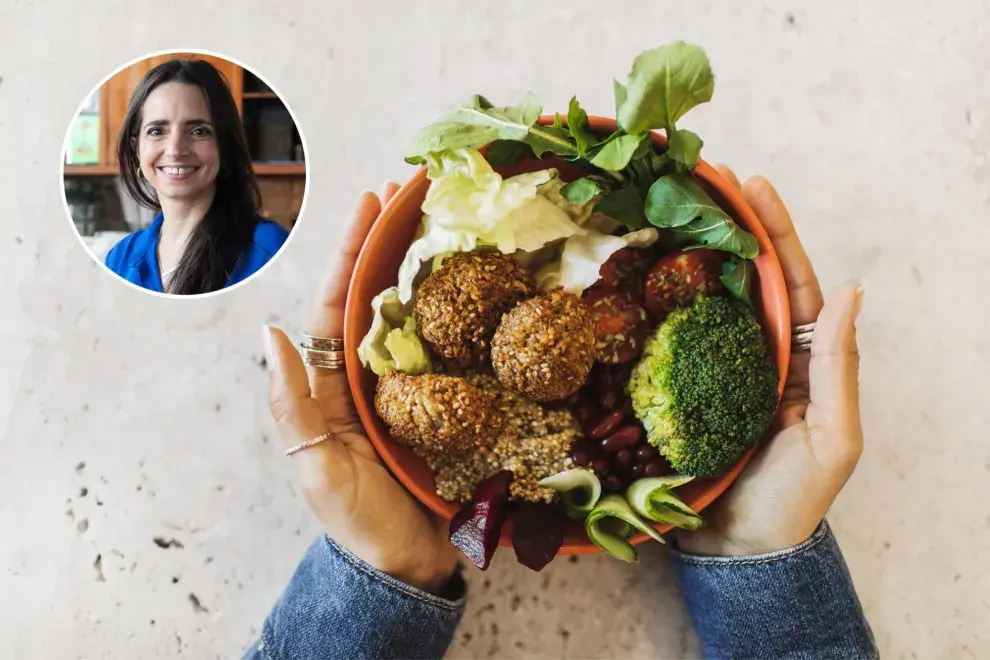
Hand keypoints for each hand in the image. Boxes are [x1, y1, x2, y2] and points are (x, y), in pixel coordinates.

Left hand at [262, 185, 458, 592]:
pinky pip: (461, 349)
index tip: (372, 200)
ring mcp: (417, 385)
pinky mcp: (452, 401)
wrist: (409, 563)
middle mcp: (374, 372)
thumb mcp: (316, 466)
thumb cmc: (358, 521)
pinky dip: (470, 311)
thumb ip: (294, 403)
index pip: (339, 302)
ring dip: (432, 263)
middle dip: (394, 240)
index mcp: (336, 381)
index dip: (354, 250)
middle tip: (414, 188)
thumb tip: (269, 330)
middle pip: (382, 293)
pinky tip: (488, 280)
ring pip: (422, 312)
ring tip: (448, 215)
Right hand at [677, 169, 864, 555]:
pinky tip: (636, 279)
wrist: (740, 552)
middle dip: (727, 229)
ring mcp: (714, 370)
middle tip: (702, 181)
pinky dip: (655, 307)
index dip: (774, 234)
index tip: (752, 187)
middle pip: (744, 280)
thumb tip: (851, 289)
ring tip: (665, 212)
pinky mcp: (677, 391)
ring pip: (704, 303)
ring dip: (688, 258)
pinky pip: (668, 341)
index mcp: (802, 359)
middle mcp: (758, 355)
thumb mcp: (833, 436)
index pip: (792, 283)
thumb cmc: (793, 499)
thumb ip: (837, 365)